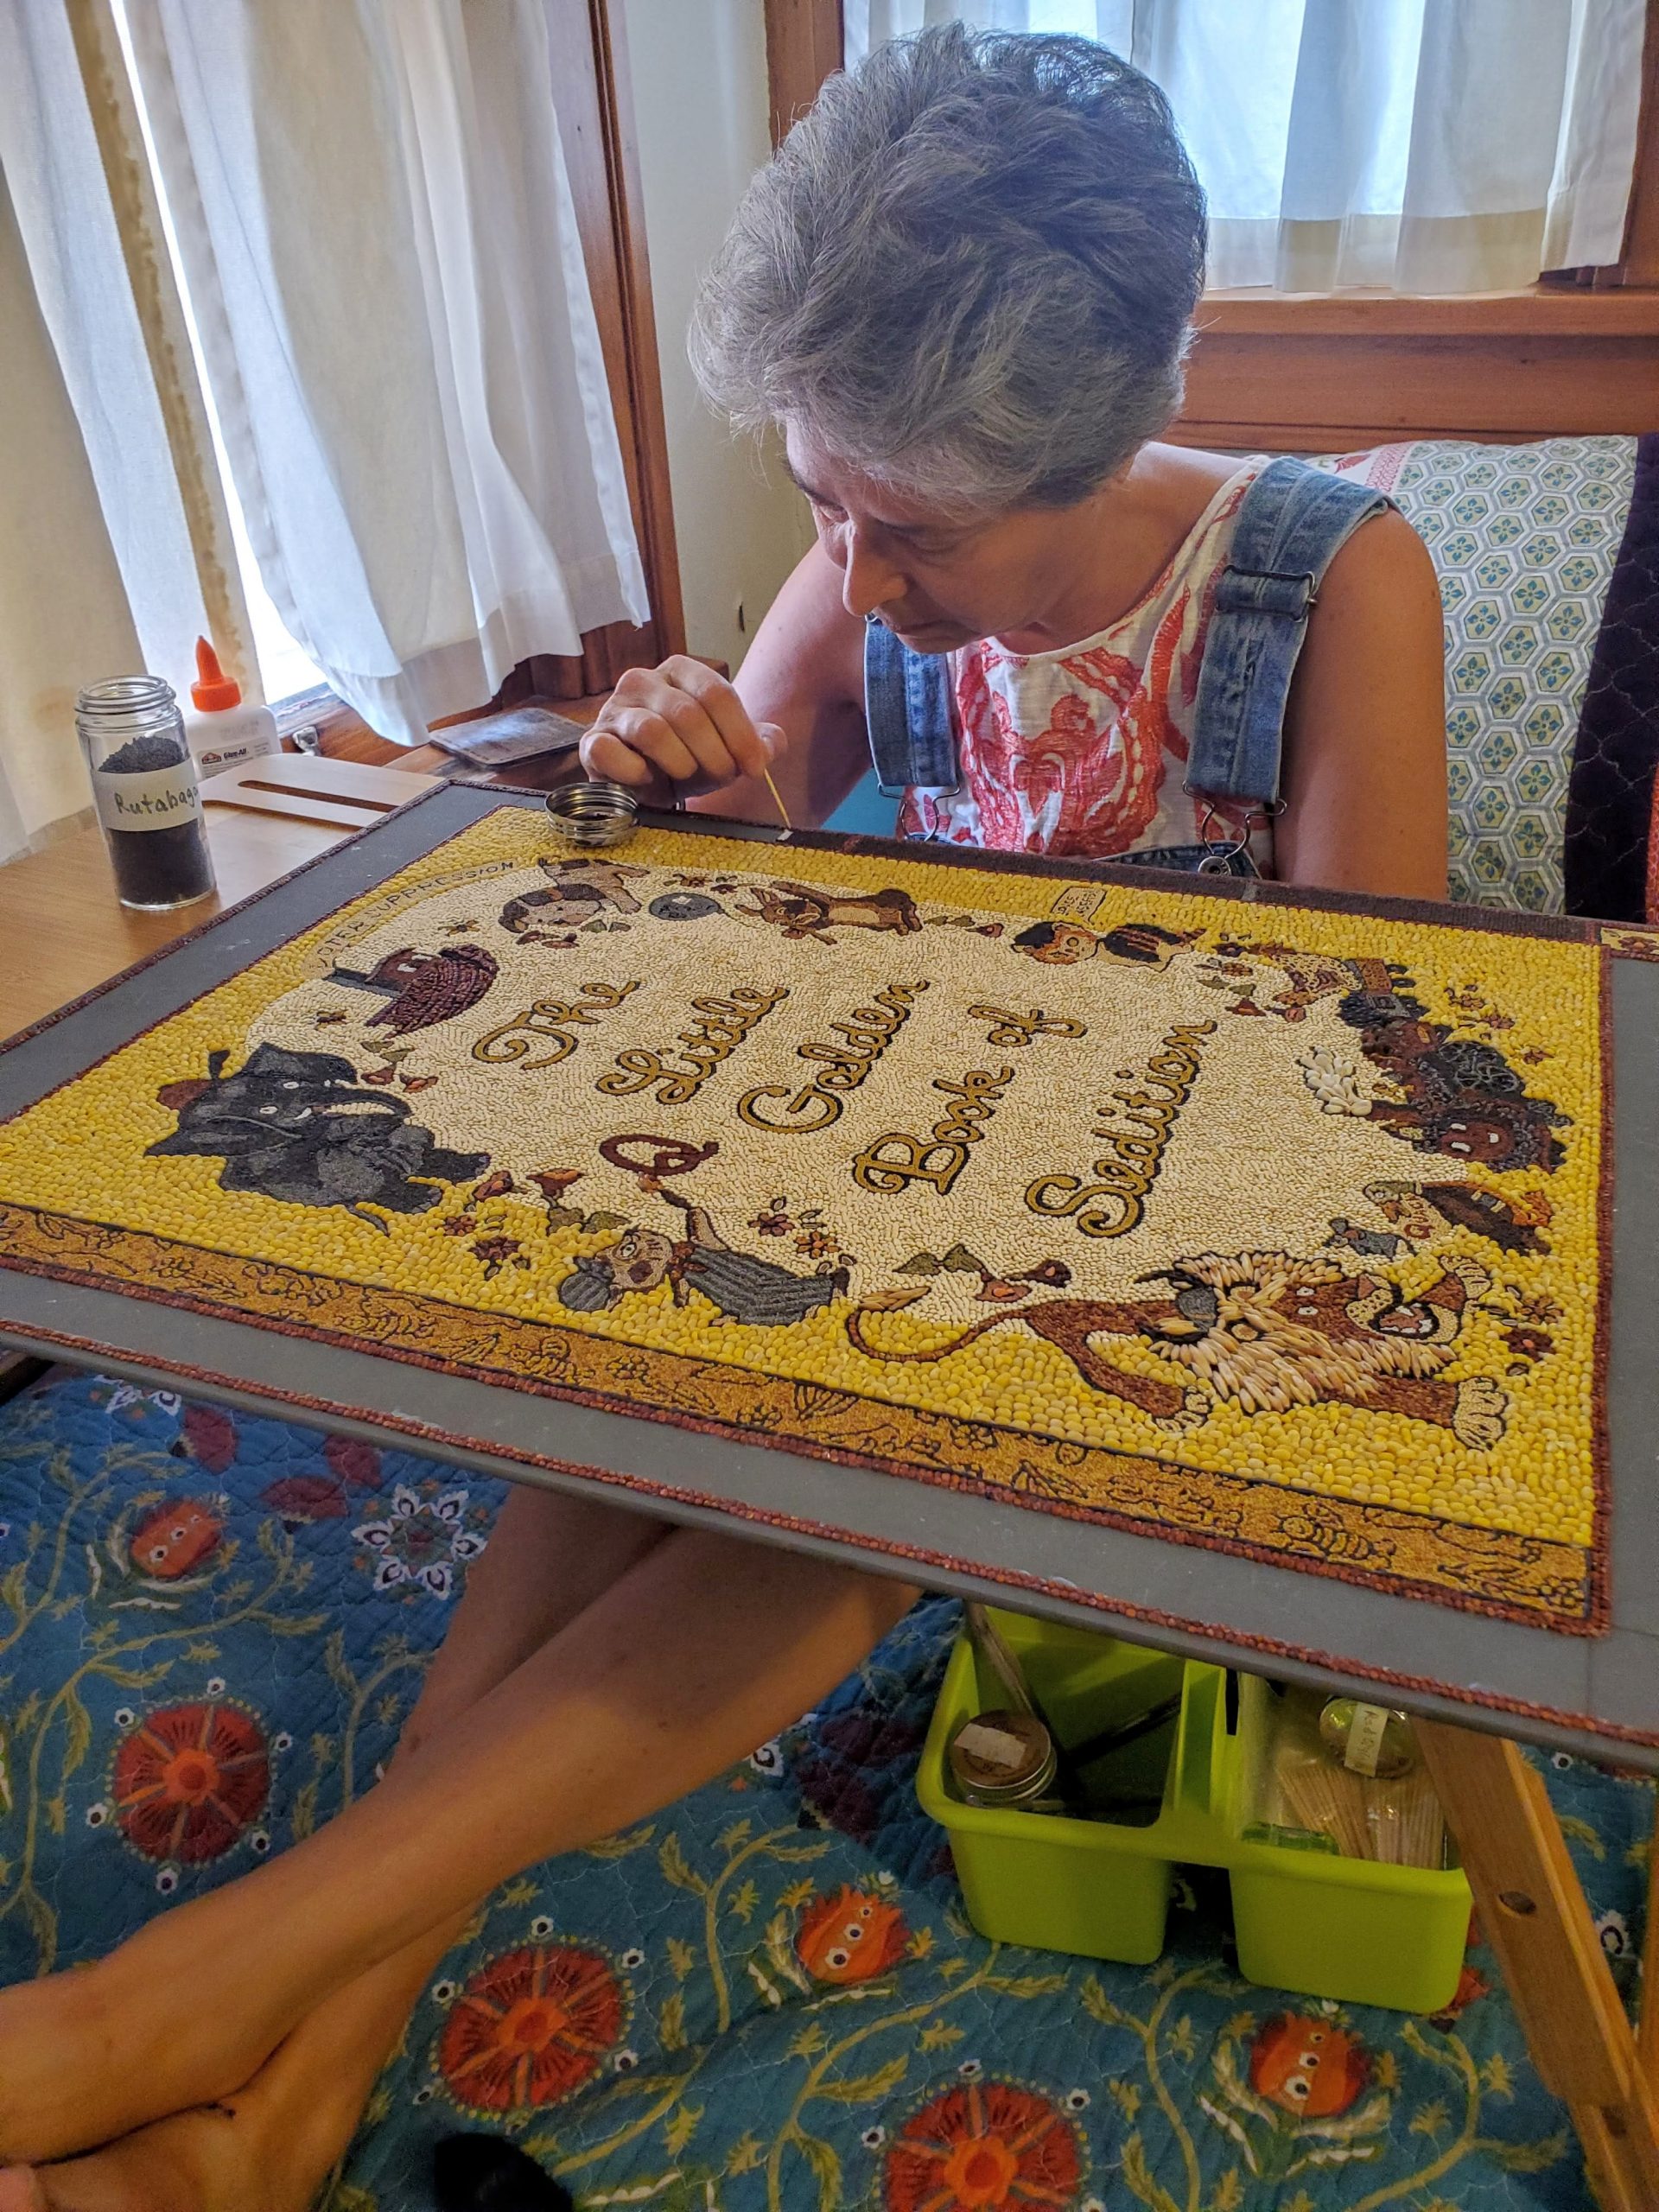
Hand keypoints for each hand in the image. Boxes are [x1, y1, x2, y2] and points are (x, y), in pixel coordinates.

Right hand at [579, 658, 782, 796]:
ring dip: (680, 763)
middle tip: (723, 777)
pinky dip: (635, 772)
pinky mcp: (593, 741)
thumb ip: (758, 743)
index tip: (755, 768)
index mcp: (680, 671)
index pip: (717, 693)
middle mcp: (643, 680)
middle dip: (714, 755)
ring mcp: (614, 709)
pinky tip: (647, 780)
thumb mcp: (728, 750)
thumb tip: (772, 743)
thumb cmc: (689, 759)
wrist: (645, 786)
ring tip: (686, 776)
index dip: (741, 735)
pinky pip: (611, 752)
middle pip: (688, 714)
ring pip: (652, 731)